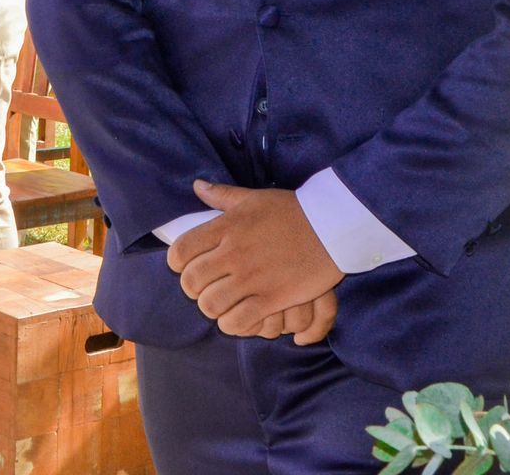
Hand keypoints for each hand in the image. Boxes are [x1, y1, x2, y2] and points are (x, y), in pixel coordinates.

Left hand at [167, 182, 344, 334]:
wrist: (332, 227)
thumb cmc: (292, 211)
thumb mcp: (254, 198)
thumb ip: (222, 195)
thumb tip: (197, 186)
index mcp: (226, 227)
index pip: (181, 250)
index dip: (177, 262)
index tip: (186, 265)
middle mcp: (234, 253)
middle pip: (192, 282)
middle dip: (193, 289)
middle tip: (205, 288)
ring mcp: (252, 277)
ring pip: (211, 305)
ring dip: (212, 308)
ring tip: (222, 304)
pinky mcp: (272, 298)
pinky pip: (238, 321)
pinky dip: (233, 324)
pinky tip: (239, 318)